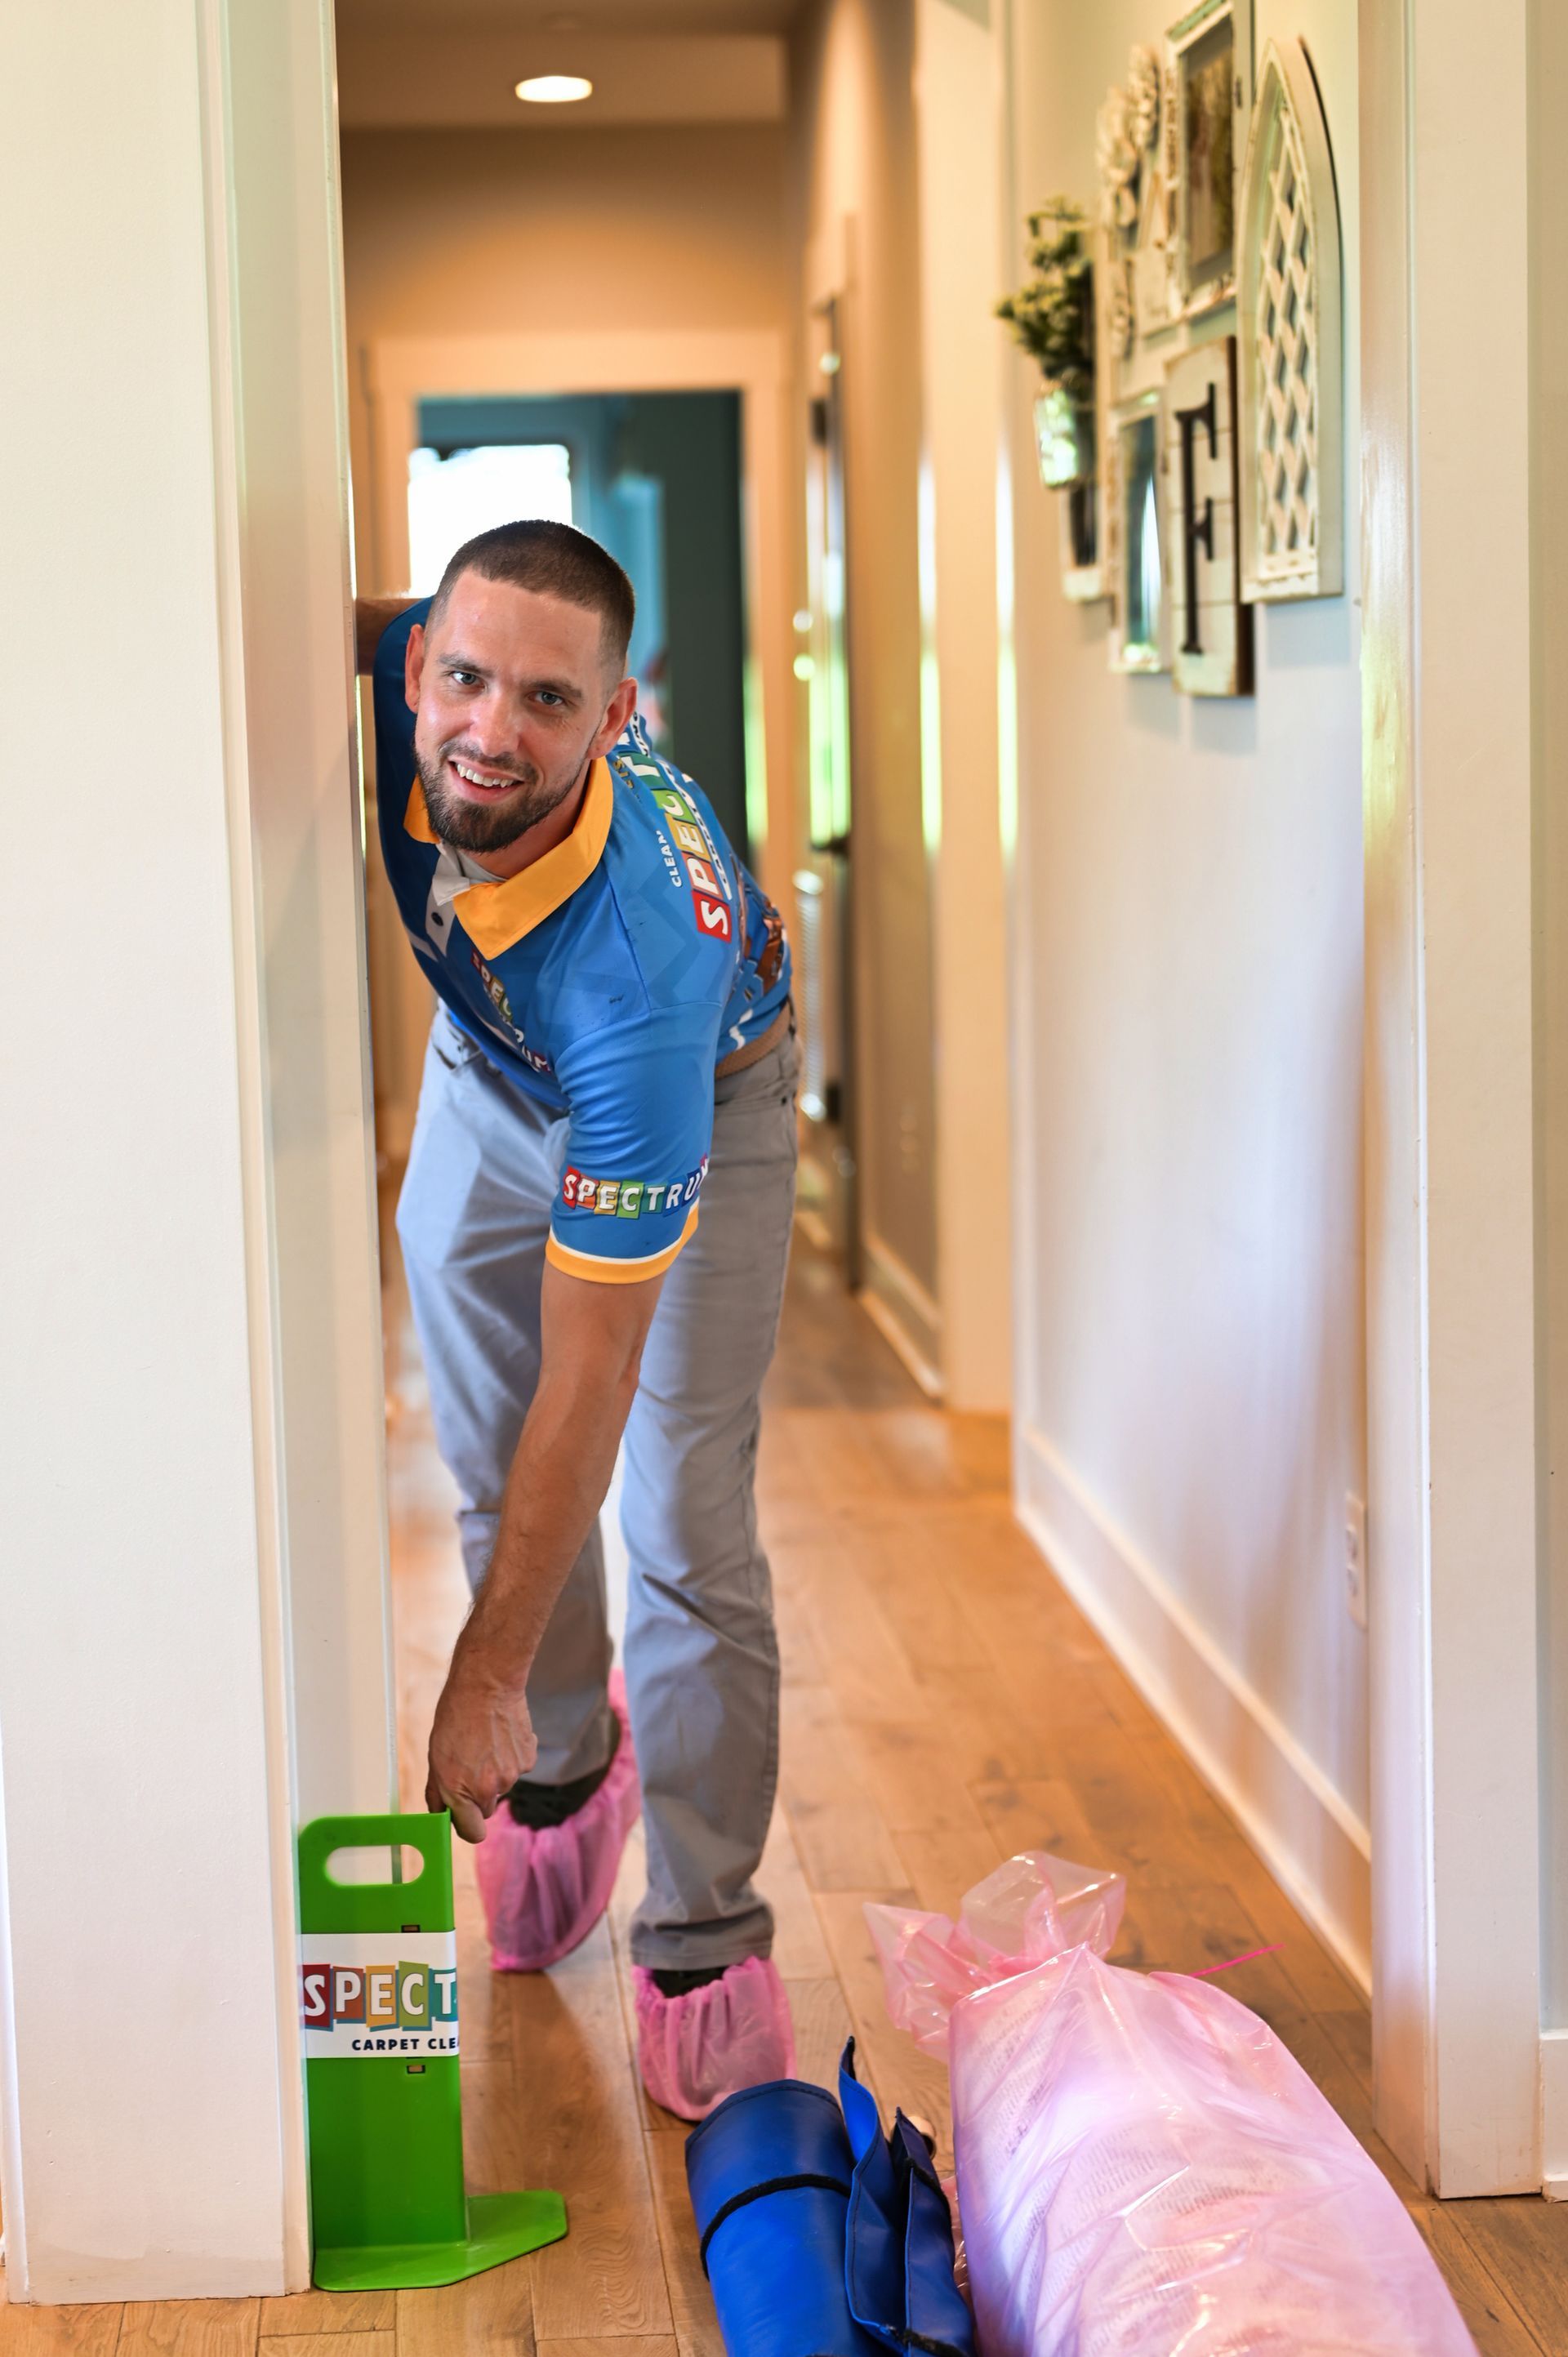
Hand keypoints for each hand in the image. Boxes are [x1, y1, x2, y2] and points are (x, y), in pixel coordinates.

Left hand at [426, 1651, 537, 1843]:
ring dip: (494, 1772)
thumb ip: (439, 1791)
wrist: (487, 1684)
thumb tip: (440, 1812)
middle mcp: (488, 1788)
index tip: (462, 1816)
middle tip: (470, 1766)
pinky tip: (501, 1736)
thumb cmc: (456, 1716)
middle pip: (486, 1809)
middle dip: (478, 1795)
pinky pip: (518, 1768)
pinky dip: (511, 1757)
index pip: (471, 1832)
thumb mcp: (436, 1756)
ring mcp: (511, 1775)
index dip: (466, 1825)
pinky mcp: (528, 1760)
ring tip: (485, 1743)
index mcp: (460, 1790)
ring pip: (502, 1785)